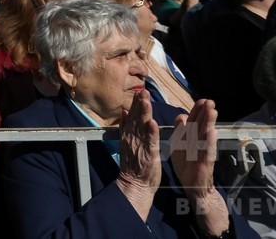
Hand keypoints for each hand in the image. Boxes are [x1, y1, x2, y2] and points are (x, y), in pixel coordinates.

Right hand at [116, 90, 160, 220]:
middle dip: (139, 104)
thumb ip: (125, 127)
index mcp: (128, 135)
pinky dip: (151, 132)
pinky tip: (152, 122)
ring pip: (142, 126)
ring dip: (143, 113)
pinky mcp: (148, 154)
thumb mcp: (127, 143)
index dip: (135, 104)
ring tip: (145, 100)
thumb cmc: (134, 165)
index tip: (140, 92)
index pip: (131, 116)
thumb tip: (124, 112)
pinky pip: (150, 141)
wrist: (134, 184)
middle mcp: (132, 138)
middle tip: (143, 91)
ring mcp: (140, 145)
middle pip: (135, 118)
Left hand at [169, 99, 229, 234]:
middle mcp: (198, 145)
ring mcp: (203, 154)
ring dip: (209, 123)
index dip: (198, 111)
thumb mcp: (180, 147)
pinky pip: (207, 152)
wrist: (195, 188)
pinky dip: (209, 142)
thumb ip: (181, 132)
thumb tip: (181, 115)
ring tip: (213, 111)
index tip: (202, 100)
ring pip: (205, 136)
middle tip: (210, 101)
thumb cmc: (187, 166)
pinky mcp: (205, 164)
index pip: (194, 122)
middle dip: (205, 113)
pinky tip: (212, 132)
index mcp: (191, 139)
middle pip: (201, 126)